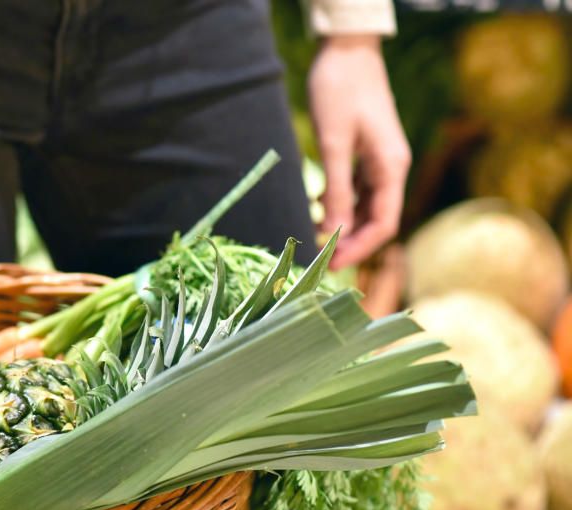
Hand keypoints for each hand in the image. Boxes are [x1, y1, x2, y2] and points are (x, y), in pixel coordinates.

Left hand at [308, 35, 409, 267]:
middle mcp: (391, 167)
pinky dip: (339, 202)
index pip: (384, 223)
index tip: (332, 265)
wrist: (346, 51)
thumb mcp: (334, 143)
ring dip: (342, 223)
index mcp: (391, 167)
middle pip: (375, 218)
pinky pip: (356, 188)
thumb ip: (337, 189)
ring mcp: (379, 159)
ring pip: (365, 205)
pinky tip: (317, 207)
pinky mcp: (365, 152)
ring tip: (313, 237)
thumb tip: (333, 232)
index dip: (360, 248)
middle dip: (349, 241)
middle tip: (317, 260)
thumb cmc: (340, 91)